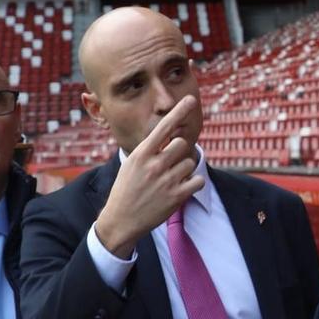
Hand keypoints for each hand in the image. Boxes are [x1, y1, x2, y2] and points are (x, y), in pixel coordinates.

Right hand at [93, 98, 204, 257]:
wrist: (121, 220)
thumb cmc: (126, 190)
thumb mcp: (131, 164)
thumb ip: (149, 150)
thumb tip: (168, 136)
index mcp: (141, 154)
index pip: (163, 127)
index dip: (178, 111)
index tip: (190, 99)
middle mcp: (154, 165)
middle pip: (181, 144)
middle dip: (179, 152)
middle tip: (169, 164)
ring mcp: (166, 181)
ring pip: (189, 163)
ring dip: (184, 170)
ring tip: (169, 181)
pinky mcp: (176, 197)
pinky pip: (197, 180)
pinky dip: (193, 183)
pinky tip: (180, 189)